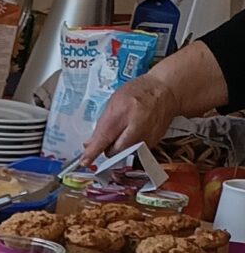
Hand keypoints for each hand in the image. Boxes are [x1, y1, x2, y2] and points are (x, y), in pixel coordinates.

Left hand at [80, 37, 227, 161]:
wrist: (167, 90)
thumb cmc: (137, 92)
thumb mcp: (115, 101)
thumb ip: (102, 124)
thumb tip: (89, 145)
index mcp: (123, 112)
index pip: (104, 137)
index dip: (93, 152)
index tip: (84, 162)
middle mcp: (136, 127)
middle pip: (114, 151)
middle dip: (108, 148)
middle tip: (111, 136)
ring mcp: (147, 136)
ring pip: (124, 154)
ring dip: (119, 148)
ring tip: (125, 131)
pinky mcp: (154, 142)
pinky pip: (135, 151)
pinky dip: (131, 145)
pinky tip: (136, 131)